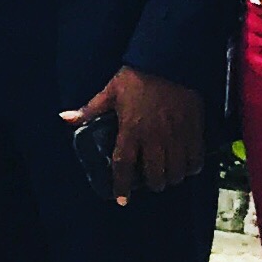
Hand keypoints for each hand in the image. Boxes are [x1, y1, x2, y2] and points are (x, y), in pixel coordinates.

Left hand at [61, 66, 208, 202]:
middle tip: (147, 181)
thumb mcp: (110, 91)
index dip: (122, 185)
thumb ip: (90, 110)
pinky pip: (196, 160)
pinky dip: (191, 168)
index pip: (124, 165)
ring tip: (166, 175)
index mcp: (131, 130)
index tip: (121, 199)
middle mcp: (154, 138)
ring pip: (176, 172)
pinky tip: (185, 166)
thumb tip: (65, 118)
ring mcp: (176, 137)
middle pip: (155, 175)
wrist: (170, 62)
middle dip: (150, 184)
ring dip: (170, 178)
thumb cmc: (137, 77)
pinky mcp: (194, 131)